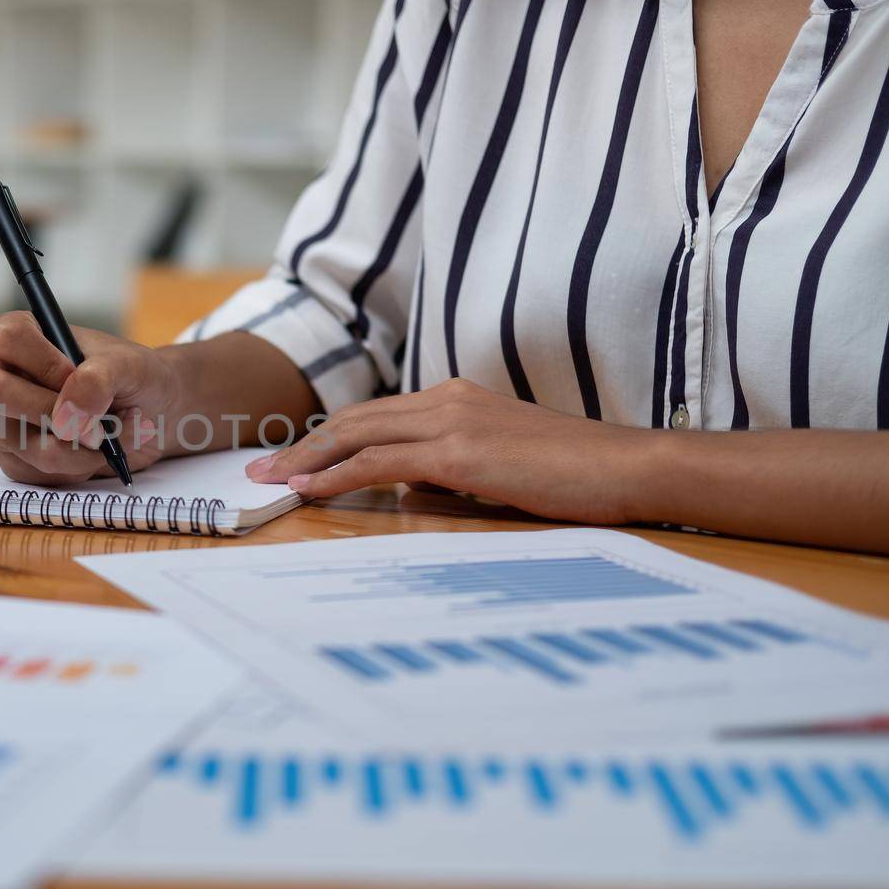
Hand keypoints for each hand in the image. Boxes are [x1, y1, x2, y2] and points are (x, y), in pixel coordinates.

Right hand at [0, 312, 181, 485]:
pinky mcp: (15, 458)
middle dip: (51, 411)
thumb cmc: (135, 378)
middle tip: (93, 418)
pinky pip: (31, 471)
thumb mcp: (129, 366)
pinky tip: (90, 453)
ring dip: (72, 447)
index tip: (75, 375)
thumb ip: (98, 379)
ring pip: (17, 440)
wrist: (151, 417)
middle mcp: (2, 374)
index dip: (43, 362)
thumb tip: (66, 417)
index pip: (7, 337)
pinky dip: (72, 468)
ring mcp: (2, 419)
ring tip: (103, 437)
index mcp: (23, 336)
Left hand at [245, 378, 651, 524]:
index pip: (375, 416)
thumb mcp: (501, 466)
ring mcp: (452, 421)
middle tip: (260, 469)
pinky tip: (310, 488)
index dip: (329, 437)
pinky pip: (379, 462)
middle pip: (355, 420)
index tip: (294, 458)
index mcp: (457, 399)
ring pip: (357, 436)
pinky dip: (337, 474)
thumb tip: (410, 488)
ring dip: (307, 460)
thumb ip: (452, 468)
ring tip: (270, 481)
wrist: (628, 467)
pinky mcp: (458, 452)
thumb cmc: (575, 475)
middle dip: (302, 446)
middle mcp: (447, 400)